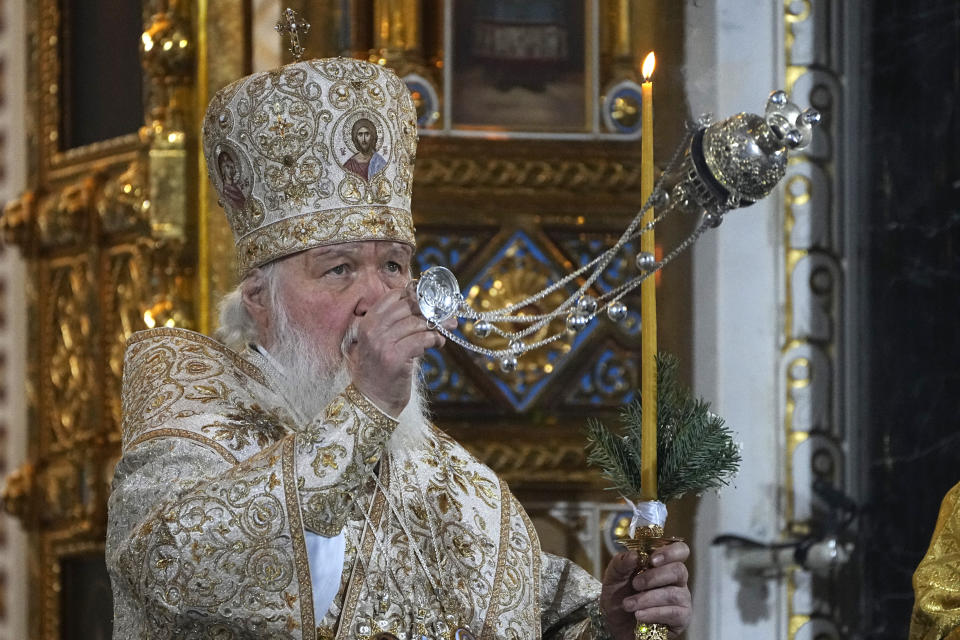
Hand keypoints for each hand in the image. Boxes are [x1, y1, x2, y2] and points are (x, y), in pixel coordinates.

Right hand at [344, 286, 449, 416]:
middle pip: (407, 307)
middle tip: (447, 314)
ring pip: (416, 323)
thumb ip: (394, 324)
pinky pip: (421, 339)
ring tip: (446, 329)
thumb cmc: (380, 371)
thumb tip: (424, 307)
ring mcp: (382, 343)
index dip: (415, 295)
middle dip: (431, 309)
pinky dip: (434, 339)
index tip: (431, 300)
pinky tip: (439, 343)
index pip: (393, 296)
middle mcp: (372, 330)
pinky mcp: (395, 357)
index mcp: (367, 322)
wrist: (371, 401)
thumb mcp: (379, 342)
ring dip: (436, 325)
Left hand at [600, 541, 690, 638]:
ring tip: (628, 605)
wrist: (615, 626)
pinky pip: (674, 613)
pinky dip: (653, 613)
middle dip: (654, 577)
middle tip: (635, 584)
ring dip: (647, 598)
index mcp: (662, 565)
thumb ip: (621, 564)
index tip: (652, 559)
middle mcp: (676, 580)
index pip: (680, 551)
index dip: (670, 552)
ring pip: (674, 593)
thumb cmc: (618, 598)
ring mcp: (681, 599)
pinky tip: (639, 615)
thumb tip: (634, 554)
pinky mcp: (681, 618)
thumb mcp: (613, 578)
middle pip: (679, 570)